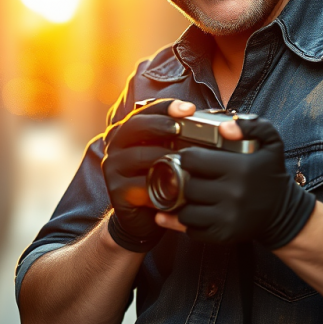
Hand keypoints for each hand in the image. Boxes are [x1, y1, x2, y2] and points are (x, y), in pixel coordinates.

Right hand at [102, 99, 194, 251]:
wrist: (142, 217)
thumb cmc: (159, 178)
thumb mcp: (166, 153)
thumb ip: (177, 137)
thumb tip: (209, 123)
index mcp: (128, 131)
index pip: (146, 110)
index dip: (166, 106)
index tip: (188, 109)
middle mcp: (116, 145)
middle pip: (135, 126)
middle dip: (159, 124)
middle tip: (180, 127)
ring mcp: (113, 168)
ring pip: (137, 155)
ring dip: (162, 155)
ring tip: (183, 157)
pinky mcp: (117, 192)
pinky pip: (139, 184)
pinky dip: (159, 184)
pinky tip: (175, 184)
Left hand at [159, 117, 316, 248]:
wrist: (284, 212)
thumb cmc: (270, 174)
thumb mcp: (271, 142)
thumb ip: (253, 125)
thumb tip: (225, 128)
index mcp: (241, 168)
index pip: (192, 159)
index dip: (188, 157)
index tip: (192, 159)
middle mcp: (234, 194)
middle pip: (187, 185)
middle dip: (186, 180)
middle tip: (194, 178)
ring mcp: (229, 218)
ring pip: (186, 211)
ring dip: (186, 204)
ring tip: (195, 197)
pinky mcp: (225, 235)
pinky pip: (192, 230)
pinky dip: (192, 223)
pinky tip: (200, 212)